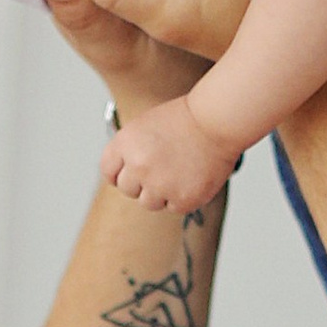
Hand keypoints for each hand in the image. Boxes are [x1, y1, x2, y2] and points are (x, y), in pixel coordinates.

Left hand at [101, 93, 243, 213]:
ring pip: (149, 202)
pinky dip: (182, 196)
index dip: (119, 173)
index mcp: (126, 143)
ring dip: (161, 192)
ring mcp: (160, 185)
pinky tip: (192, 176)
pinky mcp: (182, 199)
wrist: (218, 122)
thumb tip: (123, 175)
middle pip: (128, 189)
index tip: (130, 173)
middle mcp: (138, 166)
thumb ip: (130, 150)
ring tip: (179, 170)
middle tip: (162, 168)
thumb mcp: (146, 125)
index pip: (108, 171)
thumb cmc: (186, 119)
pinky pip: (173, 207)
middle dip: (141, 182)